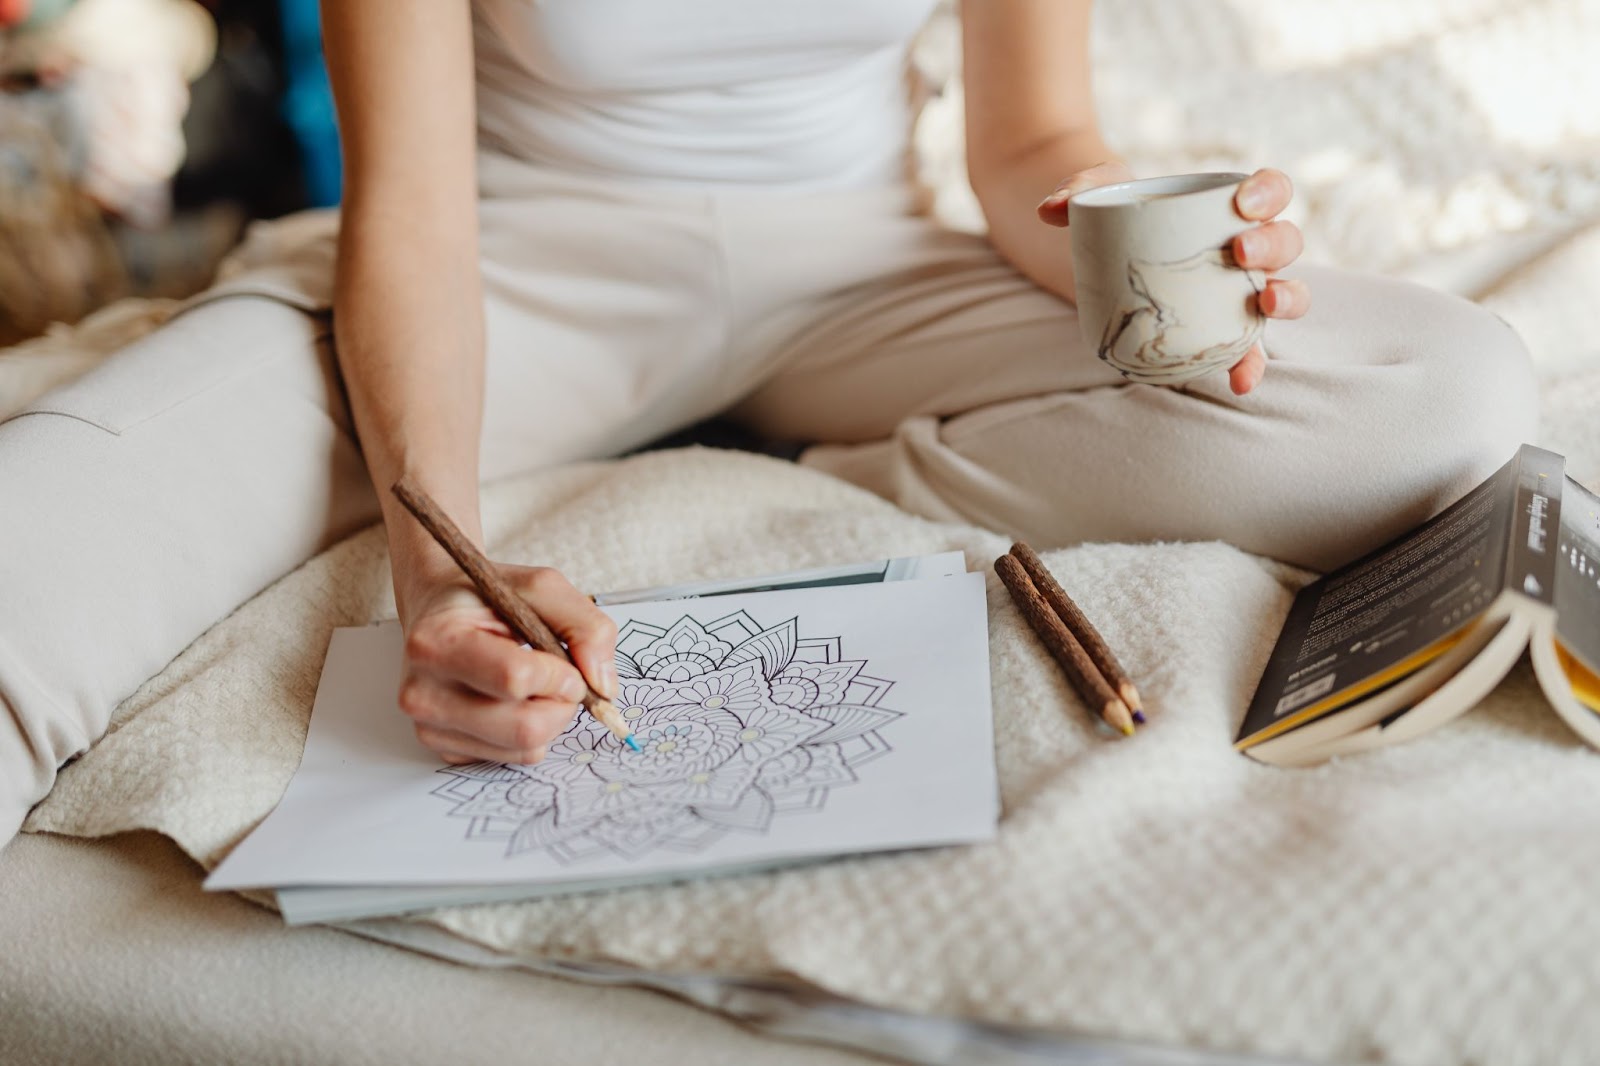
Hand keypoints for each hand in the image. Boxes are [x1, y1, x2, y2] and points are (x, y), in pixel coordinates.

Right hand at [397, 564, 618, 764]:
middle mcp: (423, 692)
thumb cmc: (485, 597)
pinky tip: (514, 700)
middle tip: (562, 678)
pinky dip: (531, 732)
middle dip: (562, 704)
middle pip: (525, 727)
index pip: (516, 680)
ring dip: (551, 718)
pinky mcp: (443, 747)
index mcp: (436, 643)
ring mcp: (430, 726)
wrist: (437, 607)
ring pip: (524, 748)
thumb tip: (603, 686)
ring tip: (538, 685)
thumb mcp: (541, 588)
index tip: (566, 661)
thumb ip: (585, 627)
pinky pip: (513, 757)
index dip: (560, 675)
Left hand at [1037, 165, 1309, 395]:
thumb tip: (1050, 209)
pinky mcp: (1220, 328)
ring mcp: (1238, 290)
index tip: (1244, 203)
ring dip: (1284, 298)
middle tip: (1239, 251)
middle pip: (1285, 242)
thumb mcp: (1099, 193)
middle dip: (1273, 246)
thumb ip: (1078, 189)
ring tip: (1263, 304)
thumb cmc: (1117, 213)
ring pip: (1283, 292)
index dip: (1270, 193)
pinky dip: (1251, 365)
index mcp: (1230, 206)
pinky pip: (1248, 349)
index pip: (1271, 191)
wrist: (1103, 250)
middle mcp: (1246, 248)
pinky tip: (1239, 383)